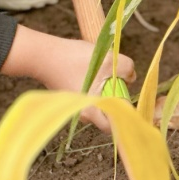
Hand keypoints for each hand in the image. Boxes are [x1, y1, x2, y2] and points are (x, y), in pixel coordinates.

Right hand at [0, 25, 135, 133]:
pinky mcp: (71, 97)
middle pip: (108, 115)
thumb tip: (131, 77)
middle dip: (116, 100)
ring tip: (105, 74)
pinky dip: (95, 87)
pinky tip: (93, 72)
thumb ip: (128, 69)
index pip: (116, 125)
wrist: (43, 54)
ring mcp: (76, 107)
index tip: (135, 106)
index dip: (128, 116)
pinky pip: (90, 96)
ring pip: (99, 104)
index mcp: (92, 112)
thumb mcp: (109, 60)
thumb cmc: (74, 59)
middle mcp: (83, 115)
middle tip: (119, 84)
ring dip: (106, 91)